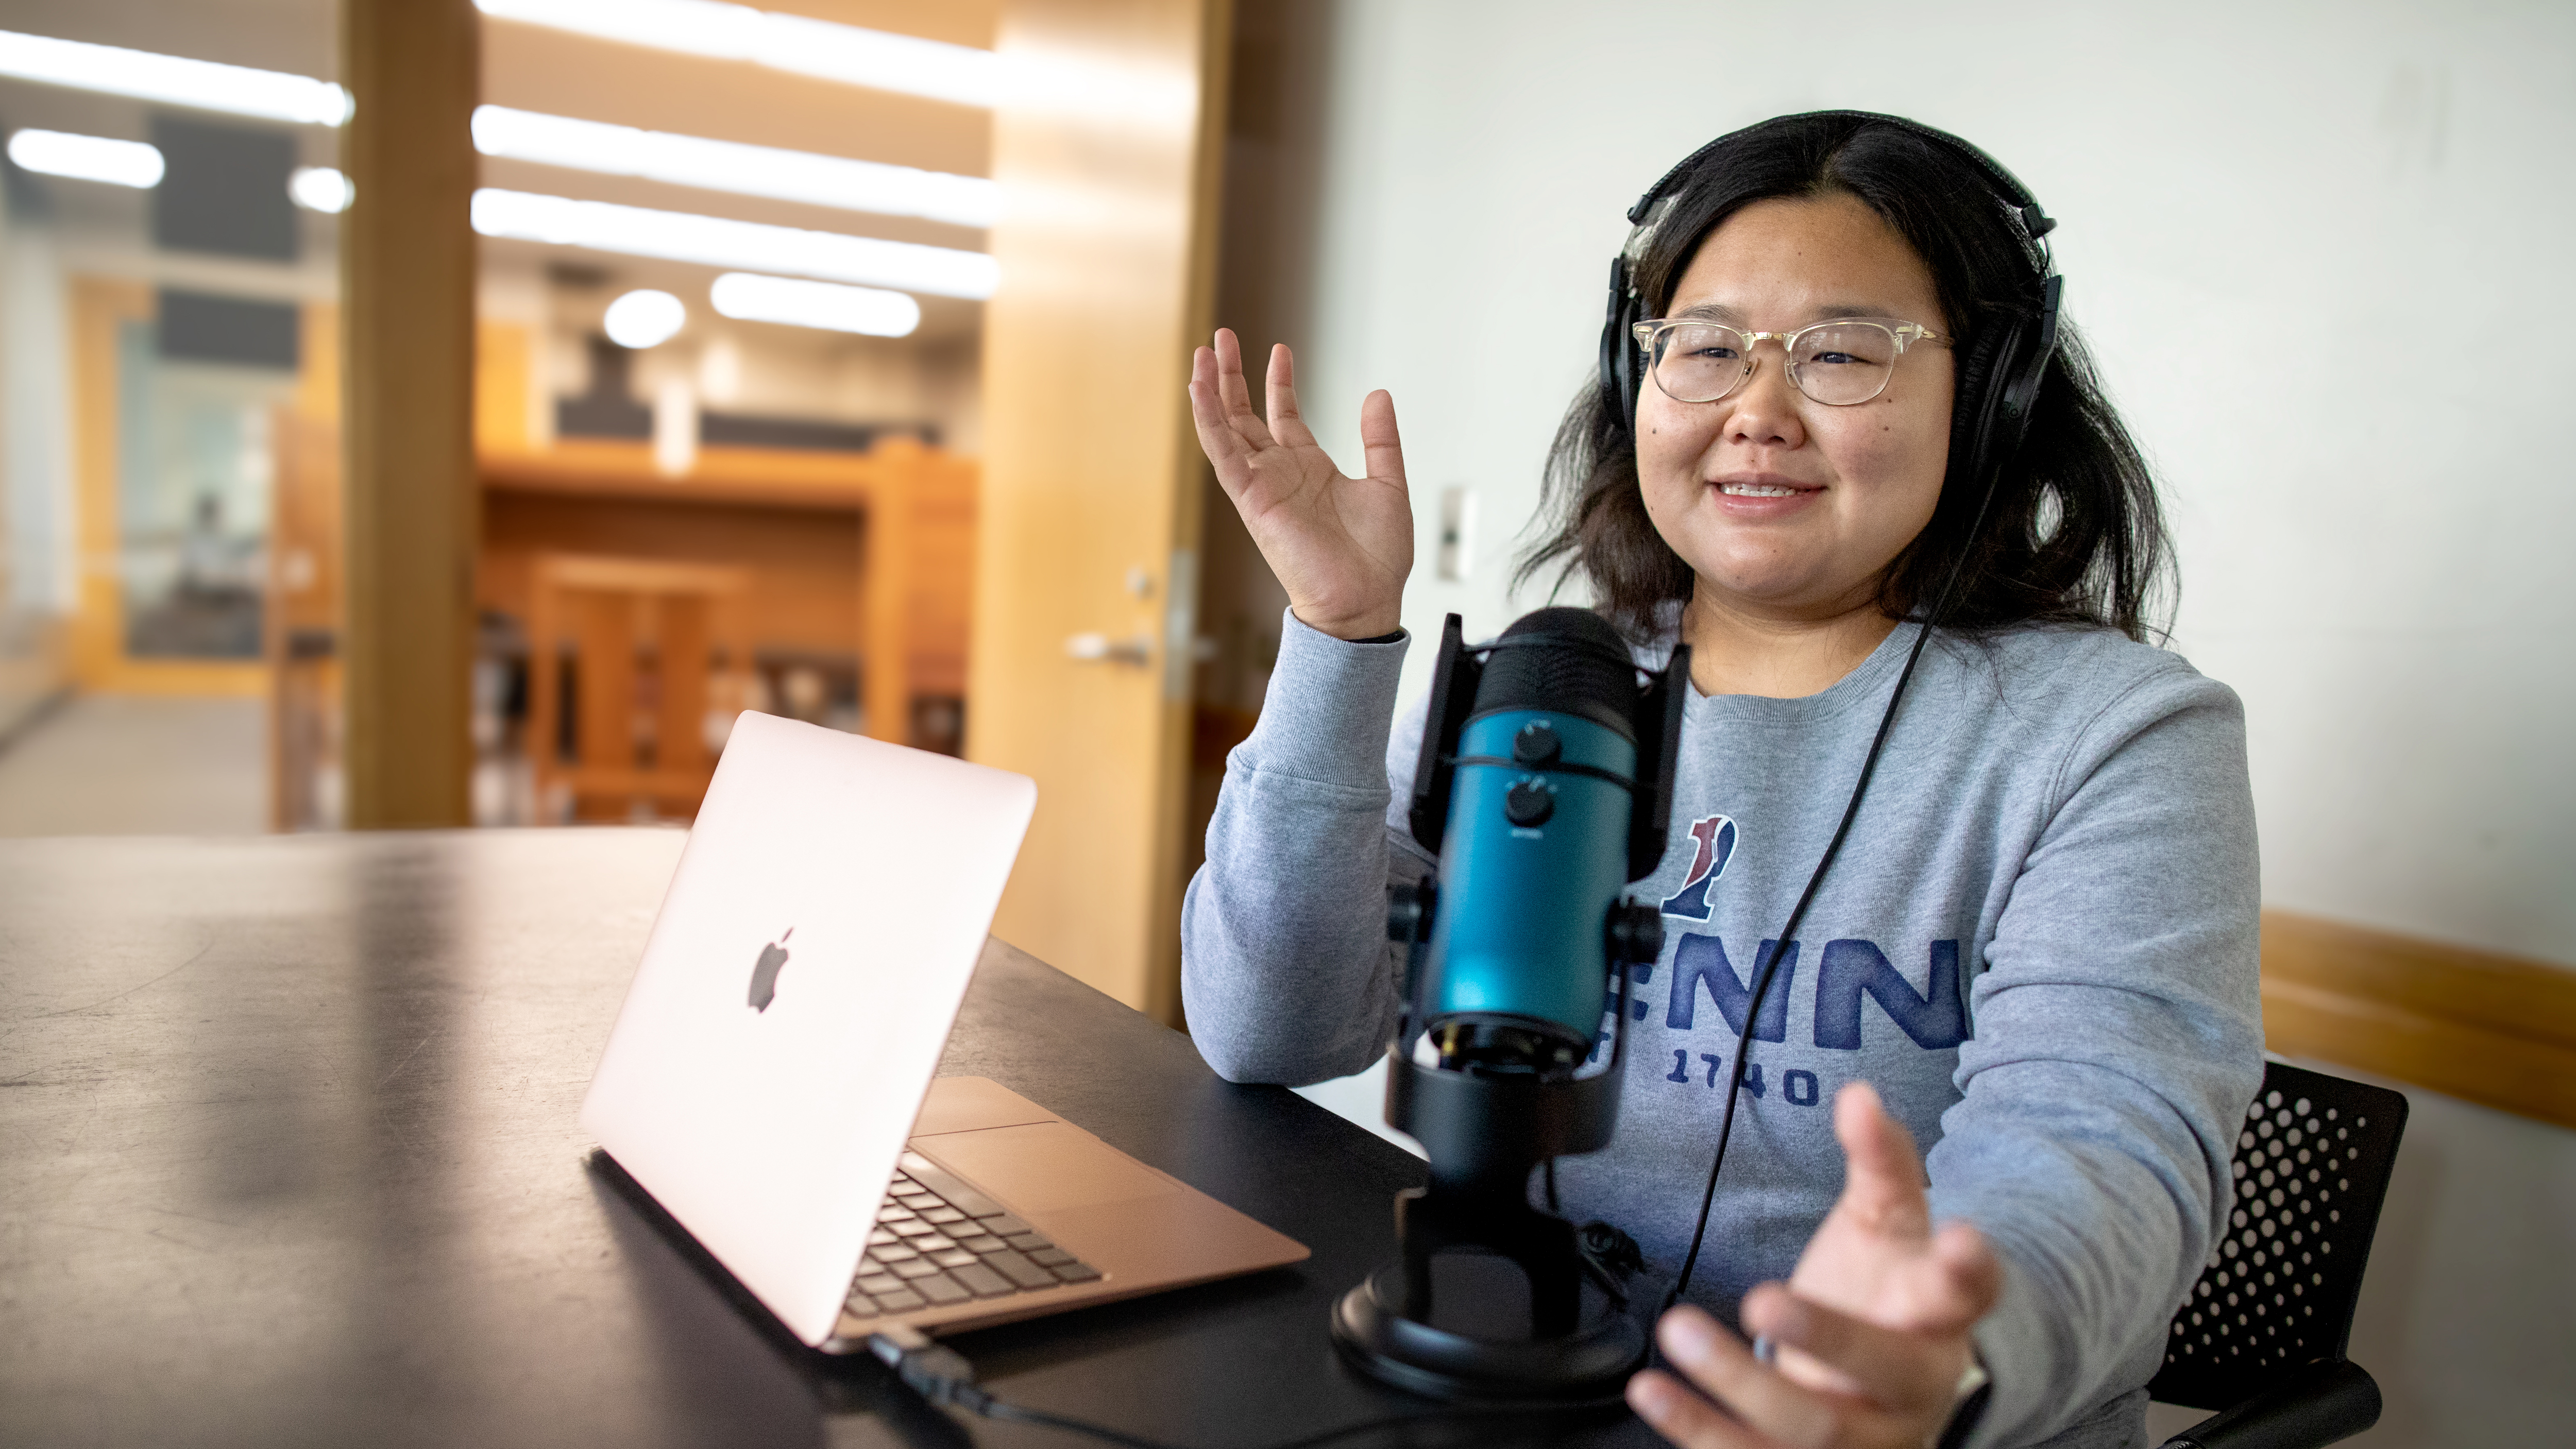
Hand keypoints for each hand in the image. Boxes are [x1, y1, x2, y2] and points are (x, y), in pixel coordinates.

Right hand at [1187, 329, 1410, 639]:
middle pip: (1244, 415)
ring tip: (1203, 353)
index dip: (1279, 381)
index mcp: (1308, 468)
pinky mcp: (1251, 500)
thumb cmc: (1376, 557)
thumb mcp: (1388, 484)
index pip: (1283, 416)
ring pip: (1225, 429)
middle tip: (1221, 337)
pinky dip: (1208, 422)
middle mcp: (1279, 474)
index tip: (1279, 349)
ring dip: (1211, 391)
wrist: (1364, 598)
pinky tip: (1199, 390)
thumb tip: (1378, 393)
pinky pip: (1222, 455)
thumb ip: (1380, 439)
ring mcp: (1261, 486)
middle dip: (1231, 376)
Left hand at [1628, 1083, 2002, 1448]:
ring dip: (1739, 1382)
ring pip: (1811, 1428)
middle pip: (1882, 1370)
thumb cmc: (1884, 1288)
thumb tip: (1859, 1096)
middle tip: (1762, 1297)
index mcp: (1940, 1314)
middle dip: (1823, 1335)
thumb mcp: (1886, 1219)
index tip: (1962, 1237)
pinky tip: (1652, 1391)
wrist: (1884, 1380)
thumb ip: (1878, 1158)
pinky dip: (1699, 1429)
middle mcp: (1912, 1386)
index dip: (1969, 1268)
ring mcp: (1866, 1436)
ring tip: (1679, 1330)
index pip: (1968, 1290)